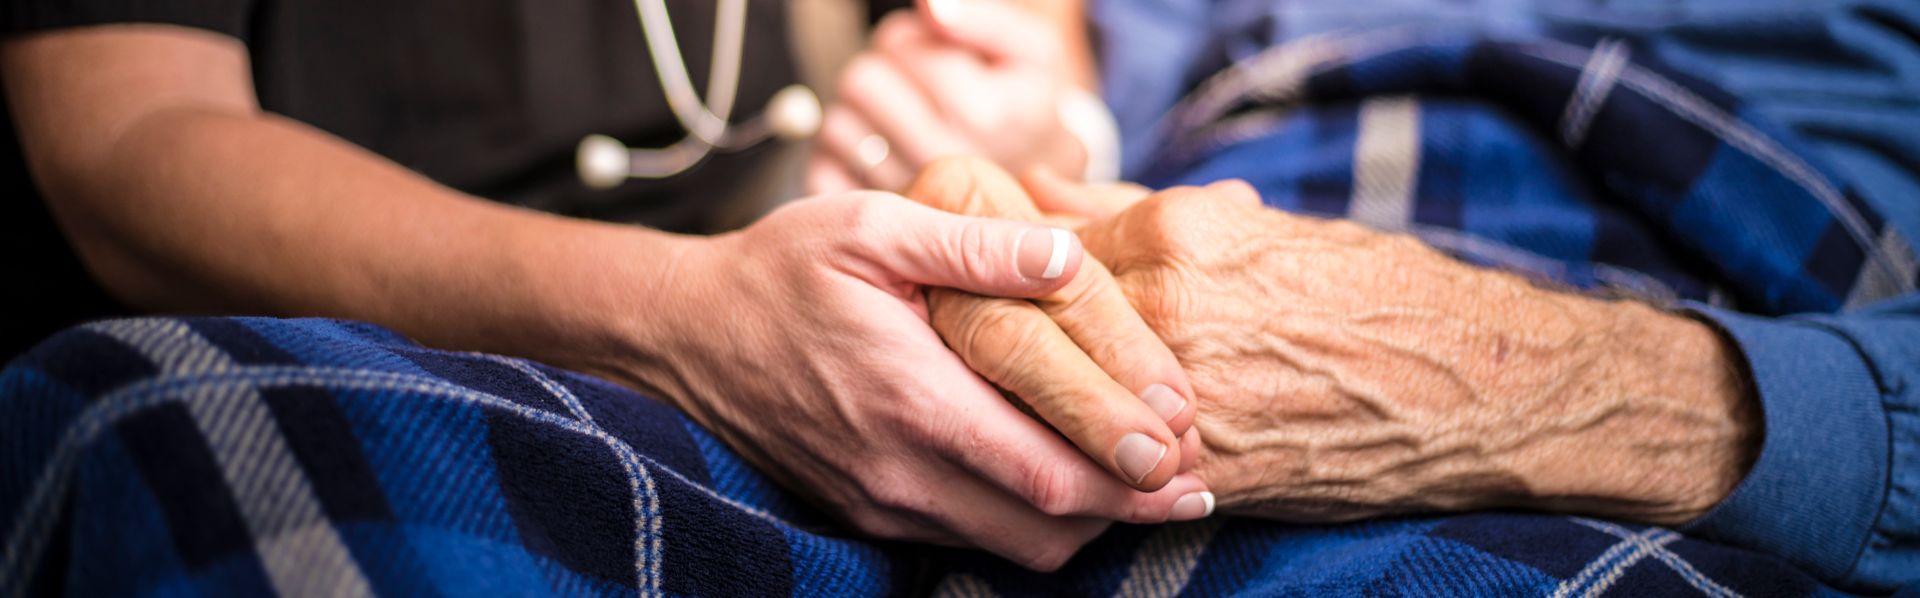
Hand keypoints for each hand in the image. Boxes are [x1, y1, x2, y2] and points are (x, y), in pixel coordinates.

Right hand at [602, 191, 1210, 569]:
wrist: (685, 335)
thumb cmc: (783, 270)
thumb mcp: (873, 227)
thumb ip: (976, 244)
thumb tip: (1068, 258)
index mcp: (912, 401)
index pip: (1049, 473)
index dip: (1131, 479)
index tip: (1190, 462)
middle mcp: (899, 472)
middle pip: (1045, 530)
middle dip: (1126, 512)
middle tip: (1190, 484)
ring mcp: (880, 503)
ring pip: (1011, 547)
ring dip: (1080, 524)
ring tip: (1137, 482)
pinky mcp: (867, 515)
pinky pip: (967, 539)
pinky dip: (1026, 521)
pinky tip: (1060, 478)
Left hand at [807, 0, 1088, 192]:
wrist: (1036, 195)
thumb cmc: (1027, 109)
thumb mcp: (1030, 53)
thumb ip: (982, 21)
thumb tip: (929, 6)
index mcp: (984, 113)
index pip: (898, 45)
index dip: (912, 41)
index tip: (939, 59)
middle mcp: (943, 161)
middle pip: (861, 82)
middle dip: (883, 74)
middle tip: (914, 89)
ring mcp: (908, 199)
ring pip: (836, 125)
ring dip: (860, 116)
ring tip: (900, 124)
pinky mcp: (877, 224)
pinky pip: (823, 170)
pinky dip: (841, 158)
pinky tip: (882, 156)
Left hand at [934, 172, 1761, 524]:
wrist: (1480, 386)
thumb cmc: (1372, 294)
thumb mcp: (1254, 229)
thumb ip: (1137, 215)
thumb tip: (1040, 201)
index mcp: (1179, 236)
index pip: (1029, 248)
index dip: (972, 266)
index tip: (935, 279)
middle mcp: (1171, 312)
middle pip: (1009, 329)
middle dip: (952, 343)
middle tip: (915, 357)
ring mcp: (1186, 395)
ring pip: (1044, 408)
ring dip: (995, 415)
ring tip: (955, 420)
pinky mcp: (1210, 469)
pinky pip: (1103, 476)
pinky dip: (1063, 474)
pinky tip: (1036, 474)